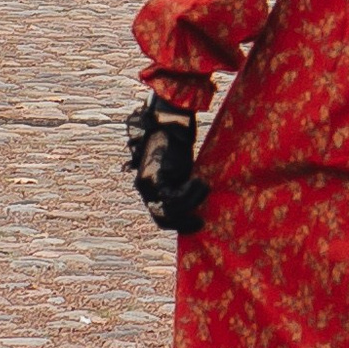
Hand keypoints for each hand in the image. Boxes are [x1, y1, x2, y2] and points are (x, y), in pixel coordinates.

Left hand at [125, 95, 208, 236]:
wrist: (169, 123)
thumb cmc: (177, 146)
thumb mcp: (179, 172)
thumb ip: (181, 189)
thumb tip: (194, 208)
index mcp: (149, 189)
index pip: (161, 216)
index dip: (179, 224)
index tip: (198, 222)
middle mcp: (144, 189)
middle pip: (162, 218)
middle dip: (184, 221)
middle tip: (201, 220)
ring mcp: (147, 184)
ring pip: (170, 209)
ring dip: (192, 202)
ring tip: (204, 187)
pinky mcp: (154, 177)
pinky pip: (173, 197)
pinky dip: (189, 193)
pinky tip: (199, 181)